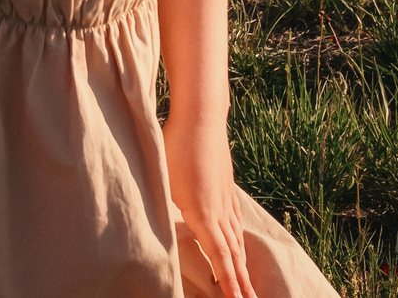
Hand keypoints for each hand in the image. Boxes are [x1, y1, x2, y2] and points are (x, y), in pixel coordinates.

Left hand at [167, 118, 255, 296]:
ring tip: (248, 285)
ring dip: (243, 265)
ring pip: (238, 239)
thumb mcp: (161, 179)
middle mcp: (220, 211)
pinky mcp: (227, 188)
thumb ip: (160, 208)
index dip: (228, 283)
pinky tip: (240, 244)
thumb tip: (149, 228)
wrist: (201, 116)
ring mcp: (227, 199)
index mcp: (203, 214)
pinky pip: (237, 222)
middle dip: (242, 282)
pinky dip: (240, 240)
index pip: (220, 258)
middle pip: (234, 255)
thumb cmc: (175, 145)